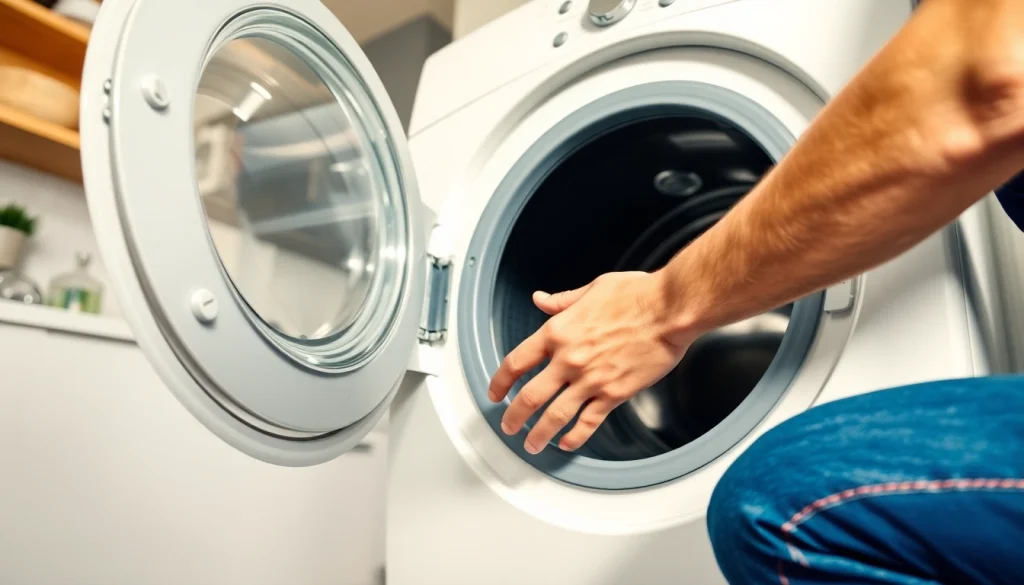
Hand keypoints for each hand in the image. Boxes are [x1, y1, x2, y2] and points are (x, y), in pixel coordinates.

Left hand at [488, 271, 692, 454]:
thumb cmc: (636, 295)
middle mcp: (568, 359)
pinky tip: (567, 442)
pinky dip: (575, 436)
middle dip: (514, 416)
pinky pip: (588, 421)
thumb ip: (562, 301)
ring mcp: (590, 379)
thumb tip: (540, 299)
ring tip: (531, 444)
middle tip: (508, 426)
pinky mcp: (614, 393)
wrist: (670, 310)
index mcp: (558, 331)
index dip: (500, 380)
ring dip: (538, 433)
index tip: (495, 392)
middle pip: (529, 396)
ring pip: (555, 415)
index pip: (517, 362)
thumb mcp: (592, 289)